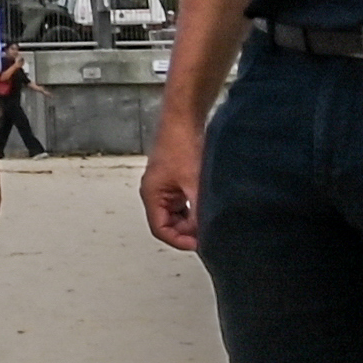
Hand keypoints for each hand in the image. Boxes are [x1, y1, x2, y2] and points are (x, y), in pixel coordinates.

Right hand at [141, 112, 203, 251]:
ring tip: (210, 216)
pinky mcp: (177, 177)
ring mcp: (166, 184)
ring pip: (179, 213)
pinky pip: (185, 200)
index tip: (199, 244)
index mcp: (152, 194)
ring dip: (193, 217)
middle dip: (188, 230)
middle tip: (209, 231)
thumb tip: (207, 230)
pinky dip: (196, 205)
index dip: (180, 241)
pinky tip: (209, 201)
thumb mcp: (193, 182)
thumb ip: (198, 210)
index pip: (161, 230)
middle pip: (170, 223)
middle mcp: (156, 191)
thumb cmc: (180, 142)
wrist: (185, 117)